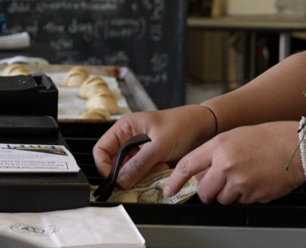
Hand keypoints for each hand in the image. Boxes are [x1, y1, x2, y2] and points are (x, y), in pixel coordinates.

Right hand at [93, 105, 215, 188]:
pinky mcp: (150, 159)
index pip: (101, 149)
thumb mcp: (159, 144)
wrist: (204, 126)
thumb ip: (139, 163)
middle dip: (127, 172)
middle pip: (114, 163)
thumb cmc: (181, 125)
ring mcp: (139, 150)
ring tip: (158, 166)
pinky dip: (151, 175)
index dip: (104, 165)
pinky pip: (142, 173)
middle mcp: (129, 138)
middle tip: (141, 176)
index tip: (115, 179)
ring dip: (141, 174)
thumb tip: (121, 181)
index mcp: (124, 128)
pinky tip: (163, 167)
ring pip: (129, 171)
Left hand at [165, 121, 304, 203]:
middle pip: (203, 190)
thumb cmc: (268, 138)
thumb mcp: (234, 136)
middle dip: (207, 191)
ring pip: (221, 199)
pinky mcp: (252, 194)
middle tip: (217, 184)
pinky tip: (253, 181)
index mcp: (219, 146)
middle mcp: (226, 164)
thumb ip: (214, 153)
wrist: (295, 147)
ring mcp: (240, 181)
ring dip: (227, 193)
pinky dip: (243, 196)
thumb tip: (200, 173)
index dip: (175, 181)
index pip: (187, 166)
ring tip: (242, 177)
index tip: (169, 189)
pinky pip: (239, 202)